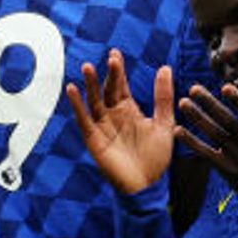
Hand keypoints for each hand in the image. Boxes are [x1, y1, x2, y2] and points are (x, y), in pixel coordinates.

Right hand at [67, 50, 176, 193]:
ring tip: (88, 67)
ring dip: (90, 85)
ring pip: (94, 101)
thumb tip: (165, 67)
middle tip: (111, 58)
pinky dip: (77, 105)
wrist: (147, 185)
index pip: (120, 85)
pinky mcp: (94, 139)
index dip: (118, 70)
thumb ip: (162, 97)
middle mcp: (113, 116)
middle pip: (108, 90)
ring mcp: (102, 126)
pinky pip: (84, 119)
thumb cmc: (156, 157)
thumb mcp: (164, 123)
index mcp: (129, 110)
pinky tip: (72, 90)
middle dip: (108, 74)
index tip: (116, 53)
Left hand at [177, 64, 237, 193]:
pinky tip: (178, 130)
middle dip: (210, 105)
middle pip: (227, 122)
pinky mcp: (225, 167)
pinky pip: (206, 153)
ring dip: (198, 119)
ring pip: (214, 135)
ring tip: (183, 103)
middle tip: (193, 89)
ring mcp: (236, 156)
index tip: (226, 87)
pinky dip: (192, 143)